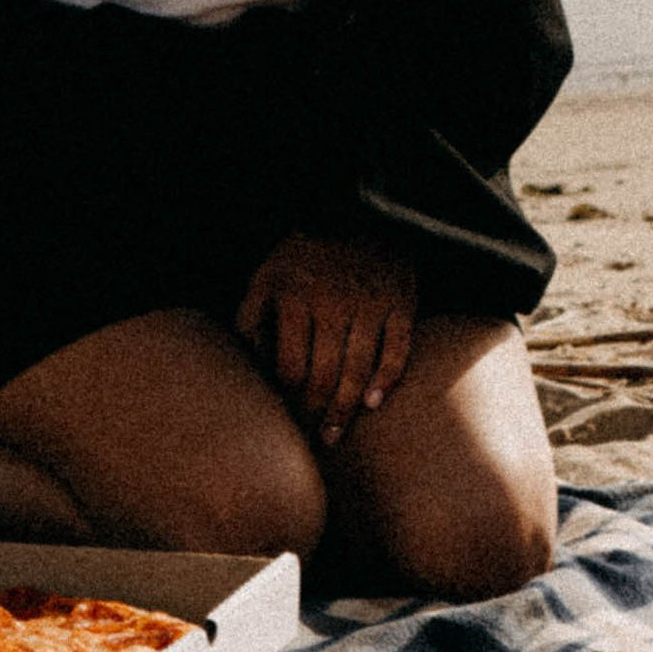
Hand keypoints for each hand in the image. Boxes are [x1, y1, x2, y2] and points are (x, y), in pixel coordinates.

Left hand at [236, 231, 416, 448]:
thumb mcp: (267, 275)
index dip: (286, 400)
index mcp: (295, 296)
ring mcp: (370, 304)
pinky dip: (387, 378)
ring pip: (359, 369)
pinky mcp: (401, 302)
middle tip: (311, 443)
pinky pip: (397, 349)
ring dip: (346, 408)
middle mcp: (333, 303)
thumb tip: (251, 365)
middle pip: (324, 375)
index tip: (284, 421)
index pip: (290, 367)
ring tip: (335, 435)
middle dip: (314, 414)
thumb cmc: (305, 253)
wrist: (361, 208)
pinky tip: (375, 403)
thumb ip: (252, 317)